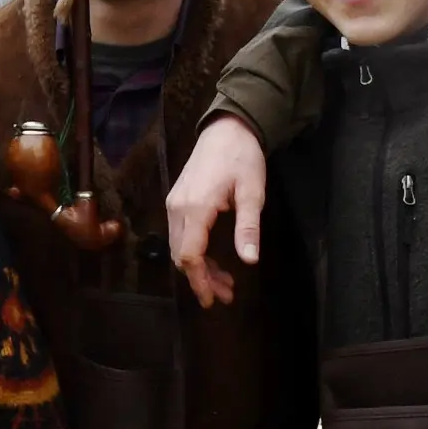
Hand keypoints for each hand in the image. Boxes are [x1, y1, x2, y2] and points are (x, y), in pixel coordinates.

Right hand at [167, 113, 268, 307]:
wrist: (226, 128)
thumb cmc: (242, 158)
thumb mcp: (253, 192)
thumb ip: (248, 227)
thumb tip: (249, 260)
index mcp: (196, 207)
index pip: (189, 254)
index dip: (199, 281)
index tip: (213, 299)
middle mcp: (178, 208)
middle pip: (181, 255)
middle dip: (201, 279)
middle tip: (226, 294)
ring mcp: (174, 204)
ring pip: (179, 247)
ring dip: (198, 268)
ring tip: (224, 282)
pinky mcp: (176, 200)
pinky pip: (180, 235)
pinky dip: (194, 252)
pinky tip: (212, 259)